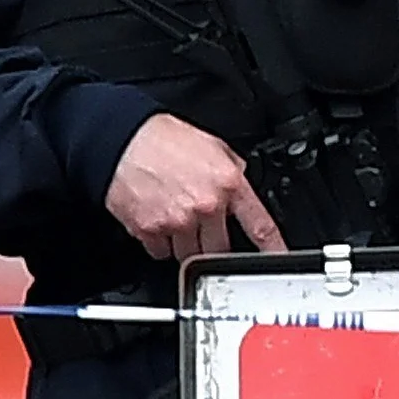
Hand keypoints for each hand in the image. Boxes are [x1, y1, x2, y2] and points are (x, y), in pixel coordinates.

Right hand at [105, 113, 285, 262]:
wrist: (118, 140)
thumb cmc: (159, 139)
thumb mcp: (211, 144)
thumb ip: (231, 168)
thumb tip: (239, 180)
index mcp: (226, 183)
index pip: (260, 225)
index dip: (274, 248)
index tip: (279, 258)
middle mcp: (205, 206)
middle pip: (221, 250)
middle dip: (214, 243)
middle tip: (202, 226)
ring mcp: (177, 222)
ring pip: (190, 255)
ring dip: (185, 244)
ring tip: (175, 217)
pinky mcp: (150, 231)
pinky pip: (161, 252)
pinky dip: (161, 243)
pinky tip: (157, 220)